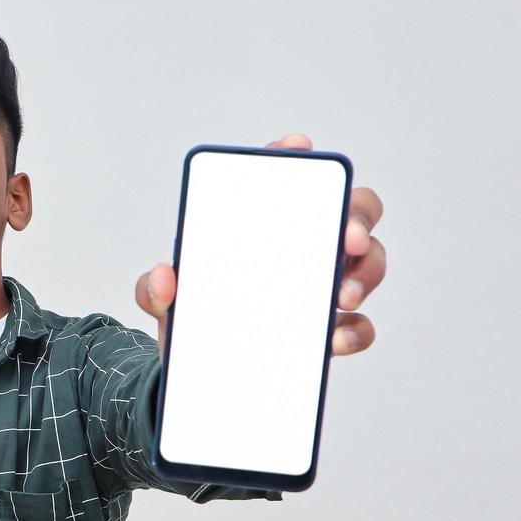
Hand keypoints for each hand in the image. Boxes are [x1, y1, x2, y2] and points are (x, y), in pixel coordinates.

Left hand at [136, 132, 385, 363]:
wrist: (198, 373)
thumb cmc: (193, 317)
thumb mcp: (165, 302)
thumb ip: (152, 288)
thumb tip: (163, 277)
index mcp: (262, 226)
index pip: (284, 177)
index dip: (293, 155)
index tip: (297, 147)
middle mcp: (303, 246)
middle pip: (351, 209)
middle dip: (357, 215)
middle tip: (346, 238)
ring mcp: (322, 285)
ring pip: (368, 260)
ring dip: (365, 272)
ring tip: (341, 295)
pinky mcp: (330, 329)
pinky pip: (360, 323)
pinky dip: (357, 329)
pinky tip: (337, 337)